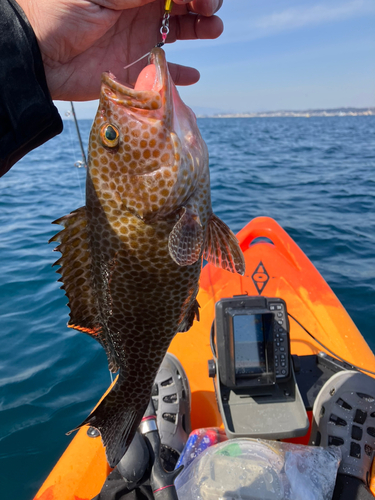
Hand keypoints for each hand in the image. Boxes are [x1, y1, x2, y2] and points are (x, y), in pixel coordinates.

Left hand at [16, 0, 223, 100]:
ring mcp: (140, 39)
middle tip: (209, 12)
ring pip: (180, 31)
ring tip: (212, 29)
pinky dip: (180, 74)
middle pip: (183, 2)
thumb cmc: (62, 11)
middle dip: (203, 3)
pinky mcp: (136, 69)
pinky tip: (193, 74)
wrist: (38, 56)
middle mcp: (140, 9)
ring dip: (201, 29)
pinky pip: (165, 72)